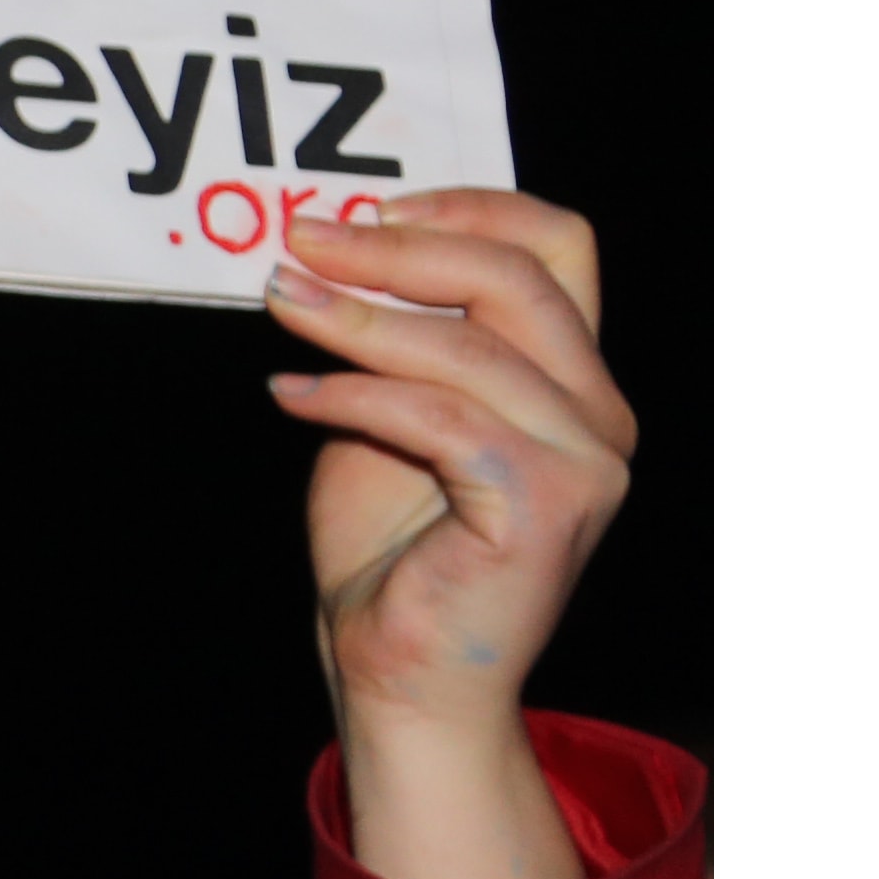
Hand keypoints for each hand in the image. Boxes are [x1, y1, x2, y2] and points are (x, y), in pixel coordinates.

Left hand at [264, 190, 633, 878]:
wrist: (399, 673)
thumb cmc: (393, 551)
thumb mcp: (388, 416)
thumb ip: (394, 340)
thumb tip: (331, 249)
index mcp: (573, 381)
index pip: (560, 248)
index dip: (470, 206)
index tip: (369, 207)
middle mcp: (599, 416)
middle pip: (518, 278)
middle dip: (398, 247)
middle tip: (297, 239)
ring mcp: (585, 464)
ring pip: (469, 347)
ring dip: (356, 316)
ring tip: (278, 300)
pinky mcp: (545, 509)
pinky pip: (441, 420)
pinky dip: (355, 393)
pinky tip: (290, 393)